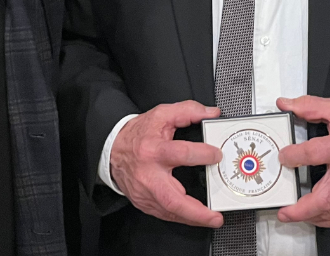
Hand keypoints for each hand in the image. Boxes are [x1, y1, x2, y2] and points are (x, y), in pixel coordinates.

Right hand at [110, 100, 224, 227]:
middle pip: (172, 198)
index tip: (216, 155)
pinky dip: (181, 217)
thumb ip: (188, 111)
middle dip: (196, 211)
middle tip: (216, 217)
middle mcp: (148, 175)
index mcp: (154, 150)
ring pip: (169, 212)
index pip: (181, 153)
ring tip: (211, 219)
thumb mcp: (162, 114)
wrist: (112, 150)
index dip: (202, 154)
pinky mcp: (143, 202)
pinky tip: (194, 217)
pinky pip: (164, 214)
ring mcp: (145, 192)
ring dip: (192, 218)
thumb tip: (211, 113)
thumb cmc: (138, 134)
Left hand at [275, 95, 329, 227]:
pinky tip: (314, 216)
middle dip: (301, 208)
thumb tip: (285, 104)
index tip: (283, 157)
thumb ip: (309, 106)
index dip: (293, 156)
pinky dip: (325, 221)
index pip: (313, 153)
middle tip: (284, 209)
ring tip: (293, 214)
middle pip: (325, 196)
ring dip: (309, 216)